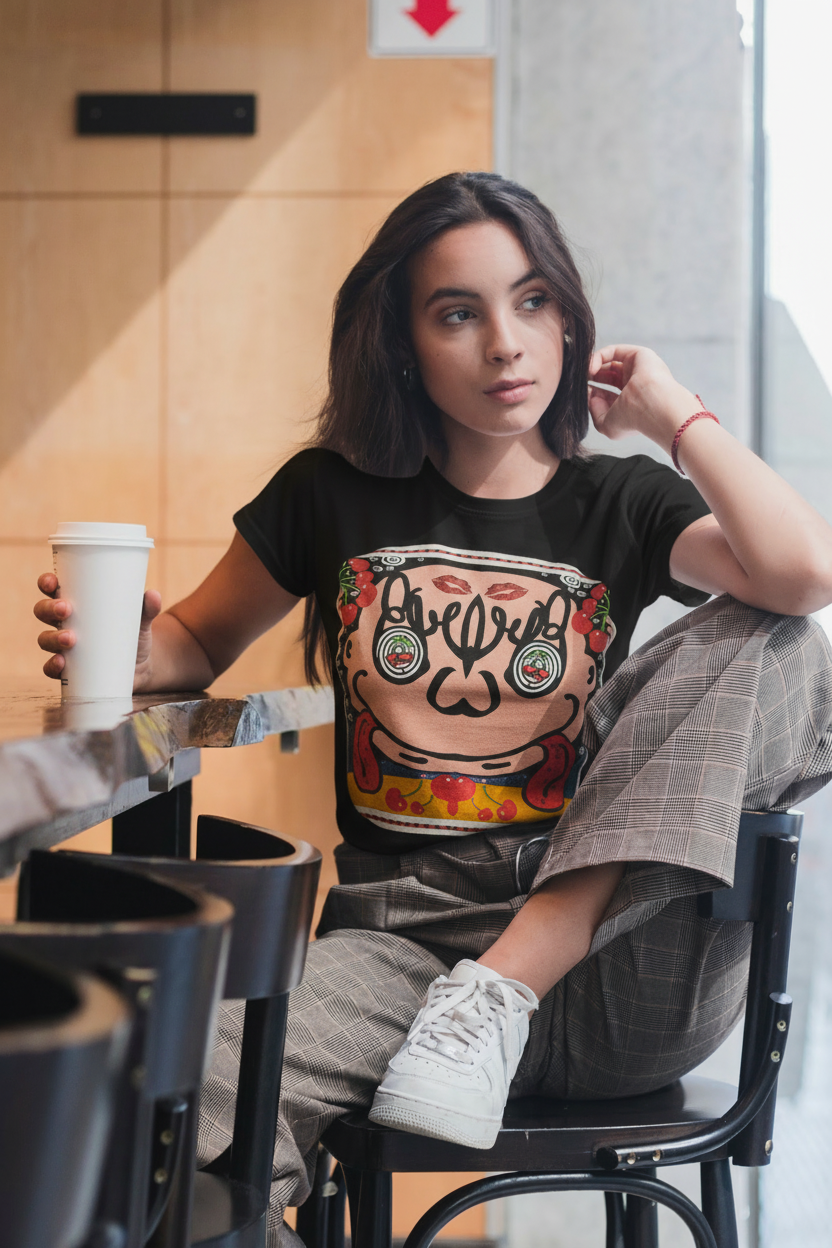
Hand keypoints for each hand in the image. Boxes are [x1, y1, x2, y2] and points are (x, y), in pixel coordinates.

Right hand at [34, 572, 161, 687]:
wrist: (141, 666)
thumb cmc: (133, 634)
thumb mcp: (141, 619)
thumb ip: (147, 608)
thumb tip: (153, 594)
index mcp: (77, 604)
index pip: (53, 589)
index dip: (47, 583)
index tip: (53, 581)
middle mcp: (65, 624)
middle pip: (43, 612)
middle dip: (49, 609)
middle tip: (66, 609)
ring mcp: (65, 647)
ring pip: (45, 639)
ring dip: (52, 637)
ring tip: (70, 639)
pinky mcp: (70, 670)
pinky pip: (51, 668)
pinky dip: (52, 666)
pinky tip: (61, 662)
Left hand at [588, 344, 698, 449]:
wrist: (651, 407)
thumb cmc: (632, 420)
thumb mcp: (606, 424)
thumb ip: (594, 411)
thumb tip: (590, 396)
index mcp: (630, 403)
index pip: (607, 394)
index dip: (592, 394)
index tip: (581, 396)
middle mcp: (635, 385)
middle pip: (607, 376)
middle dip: (592, 378)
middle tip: (579, 381)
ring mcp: (637, 369)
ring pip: (609, 362)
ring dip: (592, 367)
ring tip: (583, 375)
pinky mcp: (638, 355)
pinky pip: (612, 351)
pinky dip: (597, 358)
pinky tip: (590, 369)